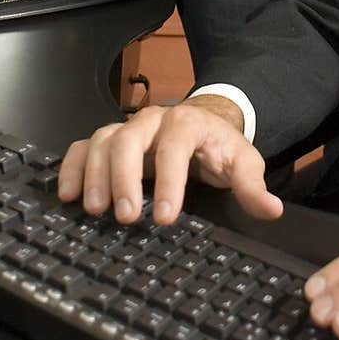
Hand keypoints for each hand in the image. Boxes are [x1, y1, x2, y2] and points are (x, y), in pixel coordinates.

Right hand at [57, 99, 283, 226]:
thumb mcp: (242, 162)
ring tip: (94, 210)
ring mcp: (127, 128)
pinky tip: (67, 194)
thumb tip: (271, 209)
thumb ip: (252, 186)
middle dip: (123, 178)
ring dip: (94, 174)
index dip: (168, 182)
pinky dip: (71, 167)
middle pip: (129, 139)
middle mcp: (152, 121)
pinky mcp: (109, 139)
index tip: (165, 217)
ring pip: (102, 141)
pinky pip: (83, 146)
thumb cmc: (220, 147)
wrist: (204, 123)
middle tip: (123, 216)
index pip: (175, 147)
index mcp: (187, 123)